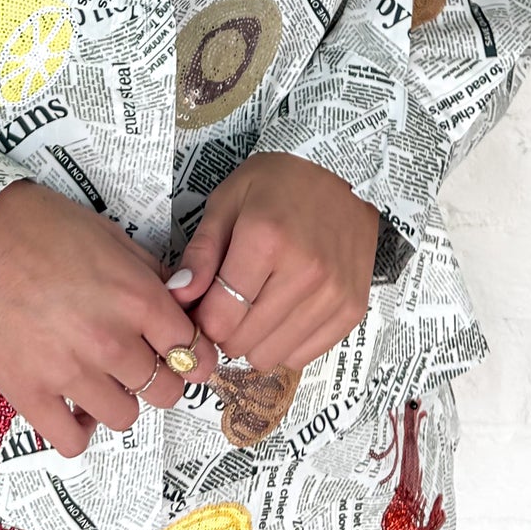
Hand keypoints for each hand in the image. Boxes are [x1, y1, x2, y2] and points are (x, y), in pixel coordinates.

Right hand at [0, 179, 217, 457]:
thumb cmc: (39, 225)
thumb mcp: (109, 235)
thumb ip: (148, 274)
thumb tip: (178, 301)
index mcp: (136, 297)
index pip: (192, 349)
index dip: (196, 355)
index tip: (189, 357)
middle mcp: (110, 340)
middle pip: (166, 389)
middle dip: (162, 378)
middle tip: (143, 365)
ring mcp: (70, 373)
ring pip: (125, 417)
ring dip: (120, 400)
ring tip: (102, 379)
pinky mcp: (30, 395)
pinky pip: (73, 441)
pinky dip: (80, 431)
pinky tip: (74, 408)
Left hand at [169, 153, 379, 370]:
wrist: (343, 173)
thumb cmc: (278, 183)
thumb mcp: (228, 200)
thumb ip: (202, 251)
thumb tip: (179, 295)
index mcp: (266, 239)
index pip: (219, 317)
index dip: (202, 318)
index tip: (203, 303)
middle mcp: (305, 272)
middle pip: (242, 342)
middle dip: (226, 328)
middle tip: (230, 301)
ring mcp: (333, 294)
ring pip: (271, 356)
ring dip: (255, 339)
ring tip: (258, 304)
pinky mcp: (352, 309)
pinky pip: (303, 356)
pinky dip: (285, 342)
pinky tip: (284, 310)